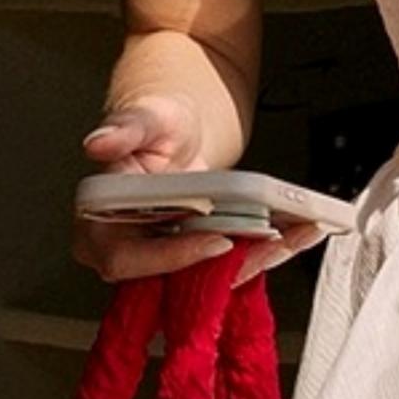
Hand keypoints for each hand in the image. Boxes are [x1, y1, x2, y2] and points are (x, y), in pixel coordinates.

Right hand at [75, 97, 324, 285]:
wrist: (178, 132)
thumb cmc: (156, 126)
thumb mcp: (145, 119)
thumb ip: (125, 130)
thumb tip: (98, 143)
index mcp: (99, 225)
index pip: (126, 259)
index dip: (171, 257)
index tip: (216, 241)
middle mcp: (130, 251)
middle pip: (176, 280)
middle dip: (231, 264)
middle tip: (274, 242)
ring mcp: (168, 260)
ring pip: (212, 278)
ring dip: (260, 258)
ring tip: (299, 232)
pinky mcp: (199, 260)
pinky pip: (231, 265)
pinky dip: (266, 251)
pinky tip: (298, 231)